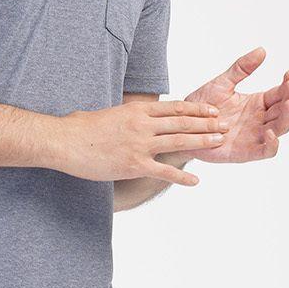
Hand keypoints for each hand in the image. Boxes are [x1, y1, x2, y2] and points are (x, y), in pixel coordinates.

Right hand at [56, 99, 228, 183]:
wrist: (63, 141)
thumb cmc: (79, 128)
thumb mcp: (108, 114)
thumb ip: (126, 116)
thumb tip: (133, 118)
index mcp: (136, 110)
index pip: (174, 107)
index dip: (196, 108)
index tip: (212, 110)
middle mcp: (142, 124)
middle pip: (183, 121)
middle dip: (207, 123)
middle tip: (225, 125)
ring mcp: (140, 144)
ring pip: (179, 141)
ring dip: (203, 142)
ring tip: (220, 142)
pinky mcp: (134, 165)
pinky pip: (164, 171)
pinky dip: (182, 177)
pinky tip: (195, 181)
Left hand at [182, 48, 288, 161]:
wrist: (183, 127)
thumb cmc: (201, 106)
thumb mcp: (222, 83)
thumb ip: (241, 68)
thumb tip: (262, 50)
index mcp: (258, 103)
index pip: (280, 93)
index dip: (288, 84)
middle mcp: (260, 119)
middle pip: (284, 111)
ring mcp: (254, 136)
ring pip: (280, 129)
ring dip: (287, 117)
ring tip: (287, 104)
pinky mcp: (245, 152)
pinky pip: (265, 151)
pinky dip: (272, 144)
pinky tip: (271, 133)